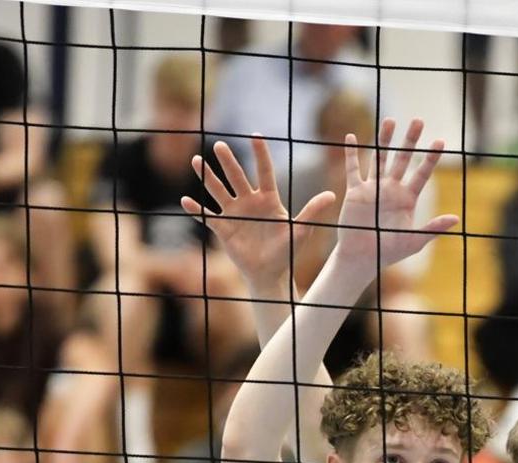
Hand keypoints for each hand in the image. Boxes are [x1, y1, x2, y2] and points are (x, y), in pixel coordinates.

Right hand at [183, 137, 338, 297]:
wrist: (269, 274)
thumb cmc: (286, 252)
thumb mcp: (300, 231)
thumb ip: (313, 212)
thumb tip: (332, 195)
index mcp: (268, 200)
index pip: (264, 172)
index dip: (260, 154)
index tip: (255, 134)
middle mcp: (249, 202)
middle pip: (237, 177)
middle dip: (228, 162)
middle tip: (220, 145)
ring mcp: (235, 214)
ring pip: (218, 191)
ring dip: (207, 177)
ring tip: (196, 160)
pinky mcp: (224, 228)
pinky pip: (207, 217)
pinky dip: (196, 210)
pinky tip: (185, 201)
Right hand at [328, 118, 458, 279]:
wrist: (362, 258)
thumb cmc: (389, 252)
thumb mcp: (414, 241)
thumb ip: (433, 228)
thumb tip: (456, 219)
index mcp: (407, 199)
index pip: (422, 174)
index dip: (431, 158)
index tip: (440, 141)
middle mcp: (391, 189)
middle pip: (403, 159)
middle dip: (410, 141)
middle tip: (418, 121)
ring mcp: (373, 188)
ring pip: (380, 158)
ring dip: (384, 140)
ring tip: (390, 120)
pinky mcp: (355, 192)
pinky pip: (352, 170)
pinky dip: (351, 154)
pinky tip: (351, 137)